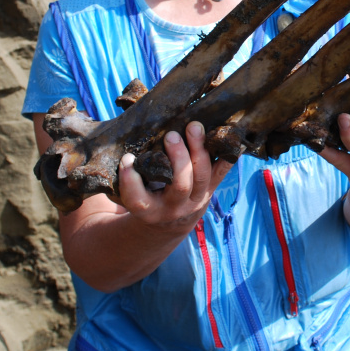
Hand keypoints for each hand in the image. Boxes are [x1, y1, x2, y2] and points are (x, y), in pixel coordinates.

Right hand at [116, 121, 231, 233]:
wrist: (169, 223)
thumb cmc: (145, 198)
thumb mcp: (131, 193)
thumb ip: (128, 176)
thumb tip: (122, 147)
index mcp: (148, 210)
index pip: (137, 199)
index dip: (131, 180)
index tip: (127, 158)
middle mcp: (173, 208)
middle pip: (180, 185)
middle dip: (179, 158)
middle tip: (171, 135)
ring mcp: (195, 200)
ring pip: (202, 176)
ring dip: (199, 149)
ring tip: (193, 127)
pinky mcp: (210, 190)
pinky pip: (221, 173)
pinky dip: (226, 156)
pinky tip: (227, 138)